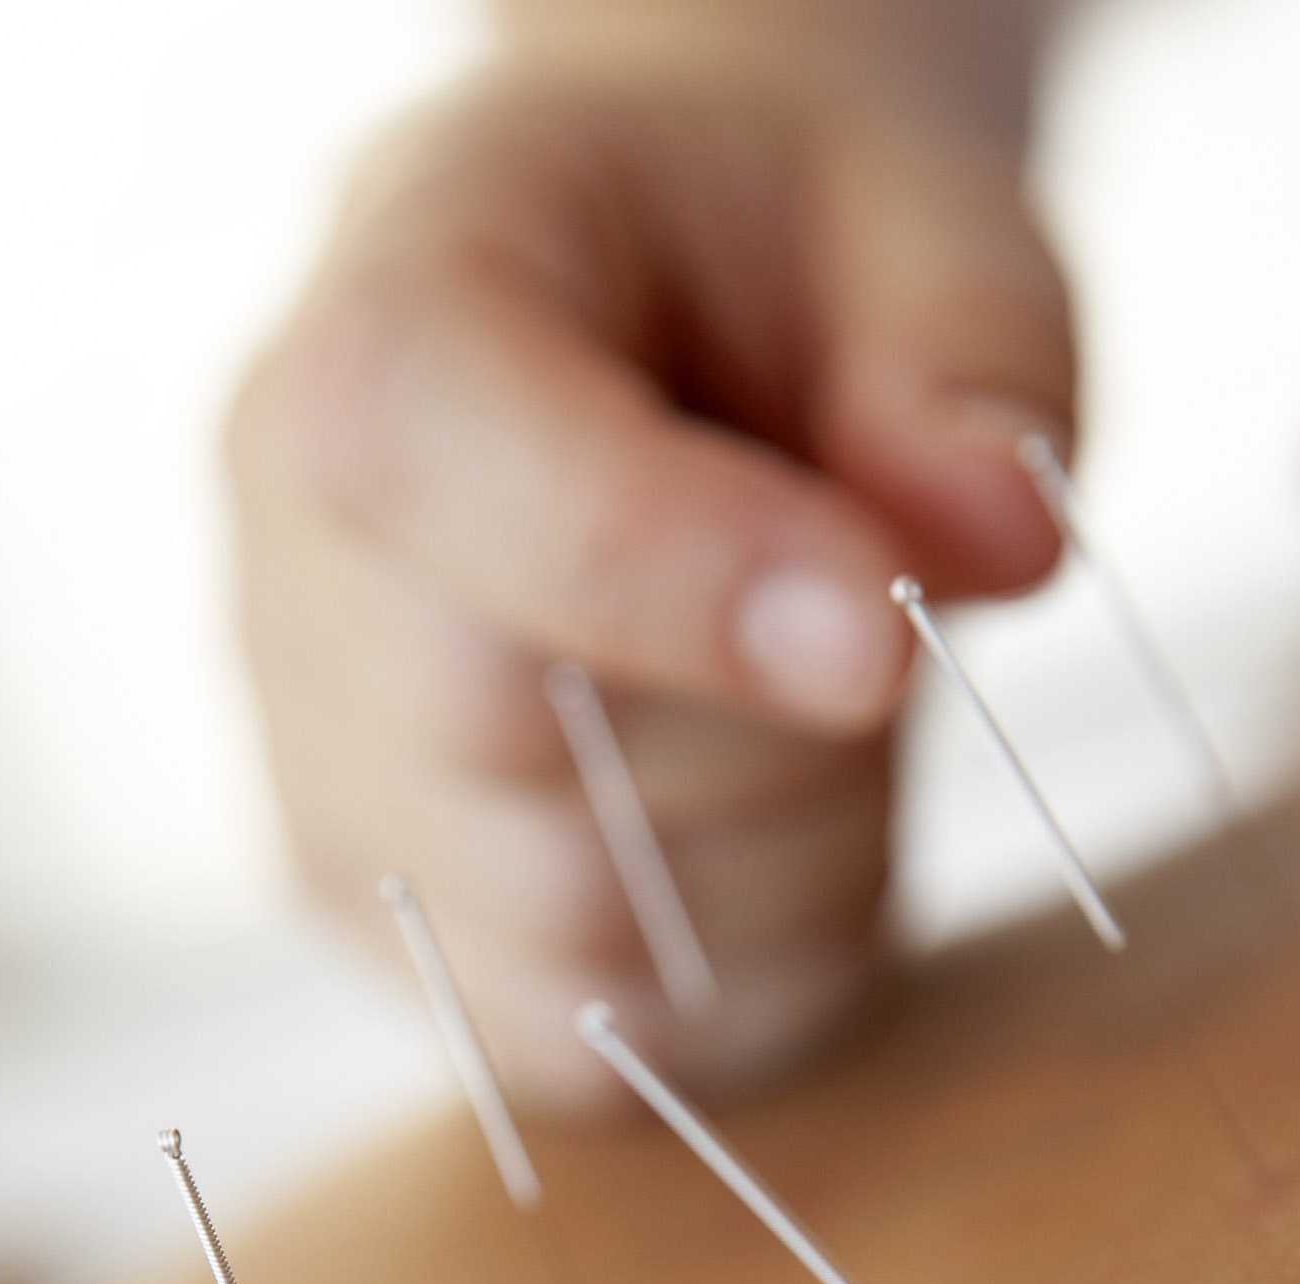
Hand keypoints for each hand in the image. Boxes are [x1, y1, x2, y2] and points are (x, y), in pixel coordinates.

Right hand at [228, 56, 1073, 1113]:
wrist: (638, 342)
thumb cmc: (768, 271)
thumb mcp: (914, 218)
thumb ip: (964, 356)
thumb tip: (1001, 541)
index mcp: (384, 330)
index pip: (442, 467)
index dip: (671, 578)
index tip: (888, 640)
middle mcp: (297, 575)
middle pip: (525, 764)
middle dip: (781, 738)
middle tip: (873, 622)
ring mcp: (323, 777)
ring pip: (581, 942)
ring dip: (784, 865)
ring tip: (805, 710)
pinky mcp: (385, 927)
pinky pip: (587, 1048)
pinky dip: (736, 977)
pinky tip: (760, 826)